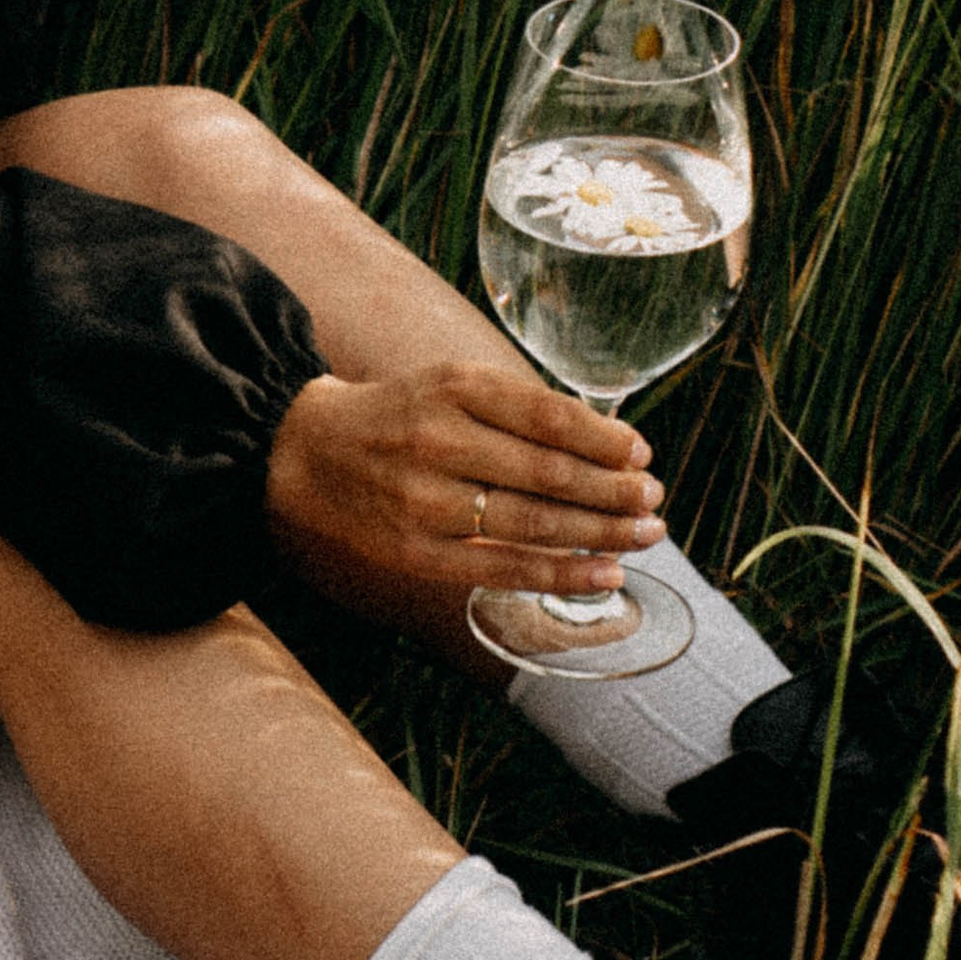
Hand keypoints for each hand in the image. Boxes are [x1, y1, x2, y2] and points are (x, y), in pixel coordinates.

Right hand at [264, 364, 664, 599]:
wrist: (306, 453)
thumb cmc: (398, 416)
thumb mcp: (451, 384)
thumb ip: (518, 407)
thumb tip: (608, 443)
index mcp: (453, 388)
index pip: (548, 417)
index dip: (606, 439)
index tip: (641, 454)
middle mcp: (439, 441)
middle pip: (549, 473)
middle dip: (614, 492)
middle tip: (654, 500)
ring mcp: (425, 501)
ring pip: (532, 523)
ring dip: (600, 534)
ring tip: (644, 535)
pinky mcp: (415, 552)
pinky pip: (501, 567)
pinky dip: (560, 574)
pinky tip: (603, 575)